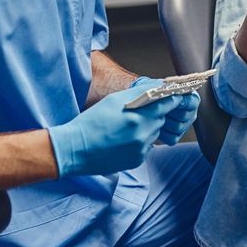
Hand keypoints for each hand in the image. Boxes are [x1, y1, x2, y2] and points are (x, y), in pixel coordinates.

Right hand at [48, 83, 197, 176]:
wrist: (74, 149)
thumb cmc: (92, 121)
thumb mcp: (115, 100)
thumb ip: (141, 92)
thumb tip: (159, 86)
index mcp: (139, 117)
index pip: (167, 104)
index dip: (171, 99)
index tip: (172, 96)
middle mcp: (143, 134)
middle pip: (161, 119)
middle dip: (155, 113)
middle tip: (138, 111)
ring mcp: (141, 149)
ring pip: (154, 133)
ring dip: (147, 127)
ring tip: (126, 126)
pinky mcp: (137, 160)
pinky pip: (146, 146)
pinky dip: (140, 140)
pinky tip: (123, 139)